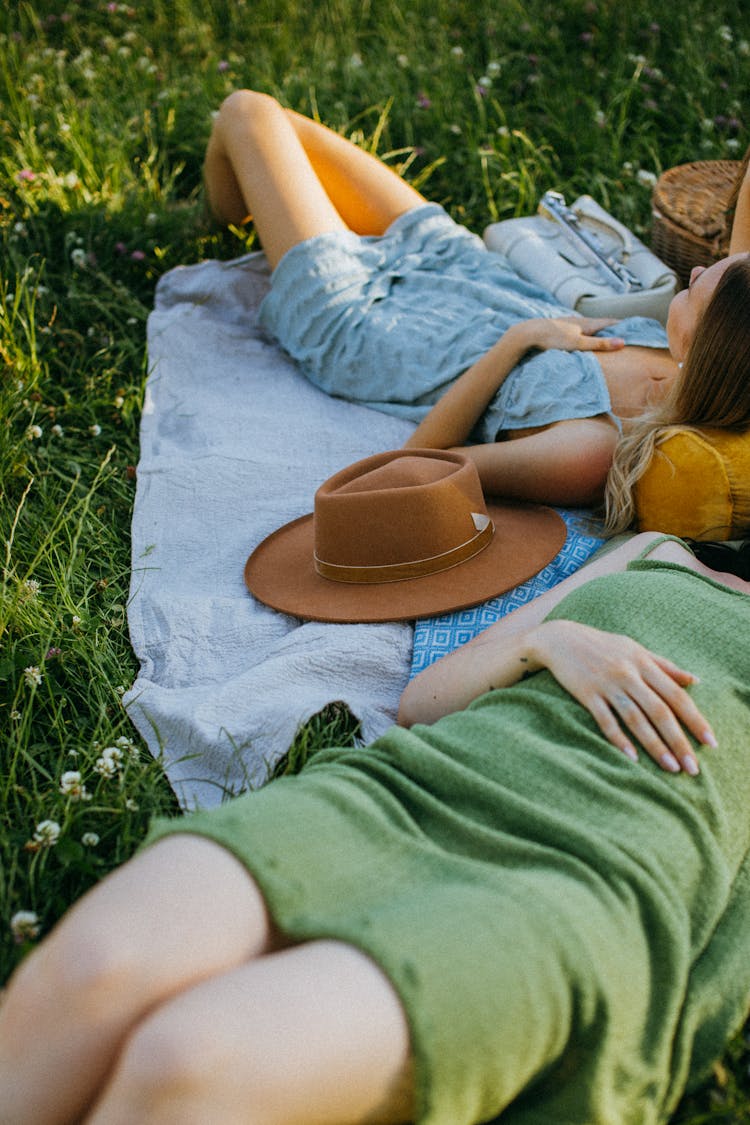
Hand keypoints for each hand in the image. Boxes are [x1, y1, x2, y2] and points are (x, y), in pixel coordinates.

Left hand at [517, 316, 625, 353]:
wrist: (528, 334)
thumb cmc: (553, 339)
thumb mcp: (579, 343)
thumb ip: (600, 344)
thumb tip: (623, 342)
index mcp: (586, 323)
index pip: (609, 322)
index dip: (622, 324)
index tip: (635, 326)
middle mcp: (578, 321)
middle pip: (599, 324)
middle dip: (612, 327)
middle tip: (625, 331)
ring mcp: (568, 324)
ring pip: (588, 327)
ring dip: (598, 331)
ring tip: (606, 335)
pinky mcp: (559, 329)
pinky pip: (577, 331)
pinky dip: (585, 334)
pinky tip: (581, 338)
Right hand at [525, 619, 715, 774]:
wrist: (560, 638)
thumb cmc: (602, 645)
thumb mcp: (635, 649)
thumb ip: (665, 665)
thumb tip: (694, 680)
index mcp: (644, 663)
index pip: (676, 695)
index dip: (695, 720)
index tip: (711, 742)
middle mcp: (628, 674)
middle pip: (660, 711)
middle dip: (679, 741)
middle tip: (693, 768)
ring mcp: (607, 684)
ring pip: (636, 719)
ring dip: (655, 745)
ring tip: (670, 767)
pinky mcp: (587, 694)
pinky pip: (605, 720)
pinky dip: (619, 739)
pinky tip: (632, 758)